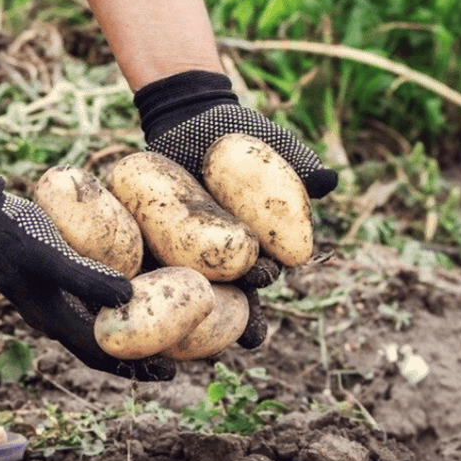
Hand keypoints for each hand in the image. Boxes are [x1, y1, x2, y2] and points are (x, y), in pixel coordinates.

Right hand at [0, 177, 175, 381]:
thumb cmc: (12, 237)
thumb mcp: (49, 257)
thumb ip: (85, 277)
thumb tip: (129, 298)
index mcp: (53, 320)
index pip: (102, 354)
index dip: (135, 366)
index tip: (168, 371)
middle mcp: (53, 319)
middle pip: (99, 352)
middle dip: (133, 363)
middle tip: (169, 368)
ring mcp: (51, 304)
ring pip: (93, 333)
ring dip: (122, 342)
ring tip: (154, 341)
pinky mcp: (51, 286)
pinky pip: (86, 310)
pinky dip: (109, 315)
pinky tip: (125, 301)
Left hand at [135, 70, 337, 348]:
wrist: (190, 122)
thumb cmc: (242, 137)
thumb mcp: (272, 147)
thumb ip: (298, 166)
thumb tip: (328, 181)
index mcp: (256, 247)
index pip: (265, 268)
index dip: (265, 277)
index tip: (264, 276)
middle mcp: (223, 262)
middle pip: (227, 294)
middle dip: (229, 315)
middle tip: (220, 322)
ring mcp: (187, 259)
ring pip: (188, 295)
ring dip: (186, 320)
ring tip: (179, 338)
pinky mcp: (154, 250)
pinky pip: (150, 272)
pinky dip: (142, 289)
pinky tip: (131, 301)